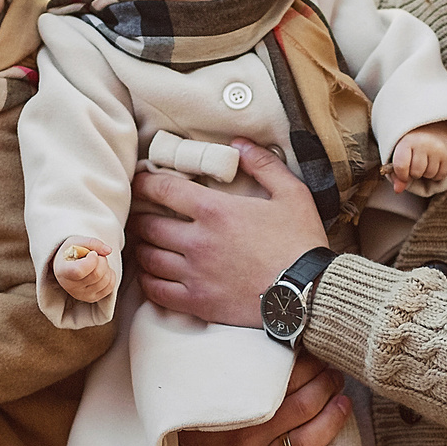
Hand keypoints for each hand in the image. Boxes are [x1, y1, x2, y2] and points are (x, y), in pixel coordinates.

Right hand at [54, 237, 118, 303]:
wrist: (66, 266)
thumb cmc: (70, 253)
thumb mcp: (76, 242)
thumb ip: (92, 243)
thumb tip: (108, 250)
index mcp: (63, 271)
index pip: (79, 271)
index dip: (91, 261)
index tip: (92, 253)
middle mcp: (71, 287)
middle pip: (97, 274)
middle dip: (102, 260)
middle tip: (96, 255)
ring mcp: (82, 295)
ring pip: (105, 280)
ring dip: (106, 267)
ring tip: (97, 263)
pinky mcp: (92, 298)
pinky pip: (110, 286)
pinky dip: (110, 275)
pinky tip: (101, 271)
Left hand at [130, 141, 329, 326]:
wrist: (309, 294)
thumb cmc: (301, 242)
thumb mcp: (291, 193)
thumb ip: (263, 164)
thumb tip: (239, 143)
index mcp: (216, 211)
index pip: (163, 190)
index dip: (144, 183)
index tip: (139, 182)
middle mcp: (198, 241)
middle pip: (149, 225)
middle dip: (139, 217)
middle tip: (137, 214)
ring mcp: (195, 274)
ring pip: (149, 258)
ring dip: (142, 247)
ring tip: (143, 242)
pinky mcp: (198, 302)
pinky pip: (157, 291)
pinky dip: (148, 281)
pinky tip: (151, 275)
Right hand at [176, 354, 354, 445]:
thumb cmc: (218, 406)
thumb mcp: (226, 379)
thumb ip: (254, 362)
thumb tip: (294, 337)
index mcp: (237, 401)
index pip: (286, 379)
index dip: (311, 366)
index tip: (321, 358)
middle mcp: (245, 434)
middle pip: (302, 408)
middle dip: (326, 387)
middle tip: (335, 377)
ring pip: (305, 442)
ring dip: (332, 420)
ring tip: (343, 404)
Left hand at [387, 123, 446, 193]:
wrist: (433, 124)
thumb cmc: (411, 140)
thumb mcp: (399, 151)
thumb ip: (396, 172)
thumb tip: (398, 190)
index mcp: (407, 141)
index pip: (401, 167)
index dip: (400, 174)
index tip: (402, 170)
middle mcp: (424, 144)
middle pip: (416, 173)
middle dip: (414, 172)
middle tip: (415, 161)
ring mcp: (439, 149)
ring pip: (429, 175)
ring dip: (425, 172)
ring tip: (425, 160)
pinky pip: (441, 176)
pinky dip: (436, 174)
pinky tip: (433, 162)